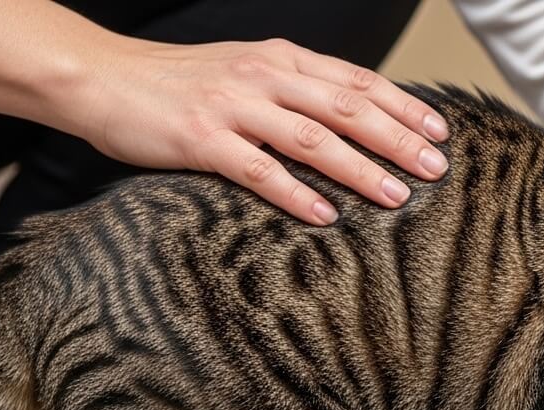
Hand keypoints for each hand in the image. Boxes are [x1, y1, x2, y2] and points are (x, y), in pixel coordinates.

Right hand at [69, 38, 449, 223]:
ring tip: (395, 197)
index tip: (440, 131)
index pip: (357, 80)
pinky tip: (326, 217)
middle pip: (347, 108)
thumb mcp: (246, 70)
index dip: (403, 105)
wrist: (103, 78)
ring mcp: (233, 106)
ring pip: (312, 139)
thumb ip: (294, 88)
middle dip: (398, 139)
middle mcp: (264, 76)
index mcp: (281, 57)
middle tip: (436, 169)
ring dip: (360, 170)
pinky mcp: (201, 140)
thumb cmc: (179, 83)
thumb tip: (351, 118)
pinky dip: (296, 194)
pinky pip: (259, 171)